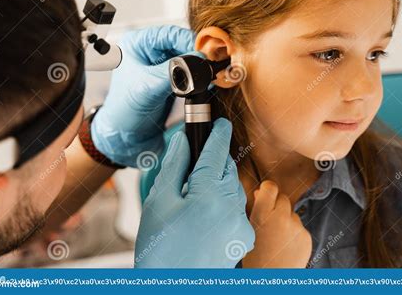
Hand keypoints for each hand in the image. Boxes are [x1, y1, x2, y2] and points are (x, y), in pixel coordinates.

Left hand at [91, 25, 202, 166]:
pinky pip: (189, 74)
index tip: (203, 52)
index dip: (188, 40)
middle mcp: (150, 52)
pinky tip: (203, 82)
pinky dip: (197, 78)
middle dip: (196, 55)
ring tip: (207, 74)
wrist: (125, 137)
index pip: (168, 33)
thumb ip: (172, 72)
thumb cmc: (123, 111)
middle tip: (209, 64)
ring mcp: (161, 67)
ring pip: (187, 59)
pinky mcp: (170, 82)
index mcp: (137, 45)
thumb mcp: (147, 88)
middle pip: (181, 44)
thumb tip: (196, 60)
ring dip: (198, 67)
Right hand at [134, 118, 254, 267]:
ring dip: (218, 183)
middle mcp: (232, 209)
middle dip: (213, 162)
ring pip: (233, 188)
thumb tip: (183, 142)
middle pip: (227, 169)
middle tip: (191, 169)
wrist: (173, 286)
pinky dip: (223, 203)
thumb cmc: (159, 249)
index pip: (217, 152)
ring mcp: (241, 225)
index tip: (219, 122)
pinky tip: (203, 214)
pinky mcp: (243, 237)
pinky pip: (236, 208)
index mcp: (209, 196)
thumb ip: (174, 166)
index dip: (217, 133)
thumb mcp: (158, 202)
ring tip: (193, 197)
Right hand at [242, 181, 311, 267]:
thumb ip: (255, 210)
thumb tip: (260, 193)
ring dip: (286, 219)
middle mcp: (281, 217)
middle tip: (269, 220)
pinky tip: (285, 245)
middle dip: (277, 205)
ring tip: (276, 238)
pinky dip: (293, 232)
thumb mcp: (248, 231)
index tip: (264, 194)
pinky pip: (300, 227)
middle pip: (283, 198)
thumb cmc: (255, 258)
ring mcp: (296, 227)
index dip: (267, 189)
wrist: (272, 280)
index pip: (270, 187)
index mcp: (262, 215)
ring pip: (292, 213)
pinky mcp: (307, 237)